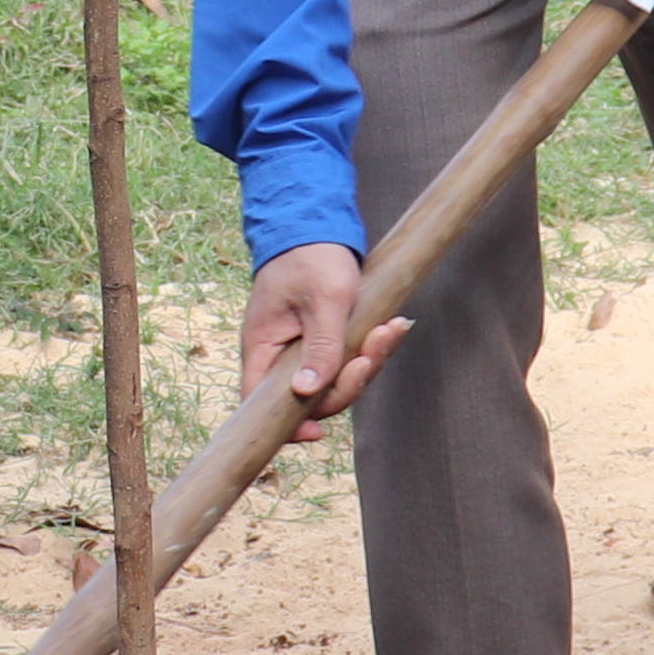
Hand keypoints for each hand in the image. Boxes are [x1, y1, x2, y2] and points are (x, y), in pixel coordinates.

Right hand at [239, 240, 408, 426]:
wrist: (316, 222)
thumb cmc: (311, 255)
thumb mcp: (322, 300)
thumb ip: (320, 346)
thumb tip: (306, 392)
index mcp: (264, 347)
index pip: (260, 402)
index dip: (287, 424)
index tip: (316, 433)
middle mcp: (280, 355)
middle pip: (312, 396)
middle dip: (348, 382)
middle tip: (372, 353)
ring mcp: (304, 348)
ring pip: (337, 378)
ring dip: (368, 360)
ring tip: (390, 330)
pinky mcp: (326, 339)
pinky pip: (350, 358)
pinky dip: (373, 346)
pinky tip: (393, 326)